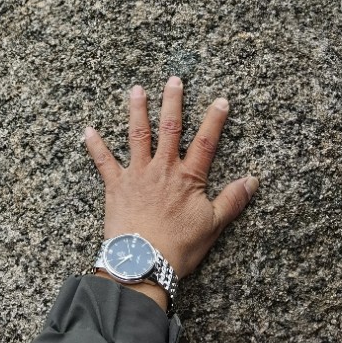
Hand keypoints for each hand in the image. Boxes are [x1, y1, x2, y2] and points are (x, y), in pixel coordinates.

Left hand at [85, 77, 257, 304]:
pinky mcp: (116, 185)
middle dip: (172, 102)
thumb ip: (232, 200)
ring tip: (137, 90)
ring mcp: (137, 174)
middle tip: (173, 80)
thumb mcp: (213, 225)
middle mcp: (163, 168)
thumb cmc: (179, 247)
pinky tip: (88, 130)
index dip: (215, 120)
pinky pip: (103, 161)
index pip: (206, 142)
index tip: (221, 100)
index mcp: (188, 177)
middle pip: (169, 128)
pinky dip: (95, 145)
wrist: (143, 262)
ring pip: (137, 135)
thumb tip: (253, 180)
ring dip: (137, 110)